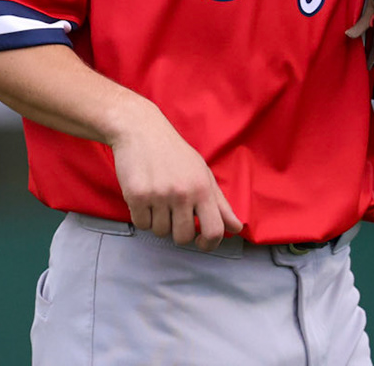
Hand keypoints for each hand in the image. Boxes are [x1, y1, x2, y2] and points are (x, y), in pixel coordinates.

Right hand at [108, 100, 243, 249]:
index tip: (201, 242)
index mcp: (202, 188)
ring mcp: (159, 195)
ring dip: (158, 221)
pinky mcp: (137, 196)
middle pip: (183, 238)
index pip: (214, 231)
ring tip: (157, 199)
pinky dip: (142, 216)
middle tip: (174, 213)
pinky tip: (144, 198)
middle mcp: (182, 193)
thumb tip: (236, 228)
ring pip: (160, 232)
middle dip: (178, 231)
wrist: (140, 130)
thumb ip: (220, 204)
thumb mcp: (202, 173)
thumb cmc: (173, 152)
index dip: (209, 244)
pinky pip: (141, 224)